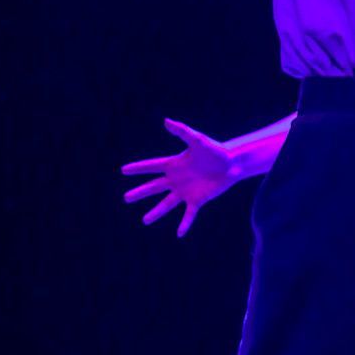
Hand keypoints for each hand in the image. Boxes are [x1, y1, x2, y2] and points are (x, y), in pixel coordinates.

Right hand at [121, 118, 238, 237]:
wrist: (231, 163)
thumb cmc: (214, 149)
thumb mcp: (197, 140)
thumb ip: (182, 131)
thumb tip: (166, 121)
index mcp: (174, 164)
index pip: (151, 167)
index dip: (138, 168)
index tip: (123, 170)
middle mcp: (176, 179)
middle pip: (154, 187)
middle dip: (140, 192)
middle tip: (126, 198)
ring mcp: (185, 191)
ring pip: (166, 204)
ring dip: (156, 212)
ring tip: (144, 221)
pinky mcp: (197, 200)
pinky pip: (189, 214)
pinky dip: (185, 223)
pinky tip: (180, 233)